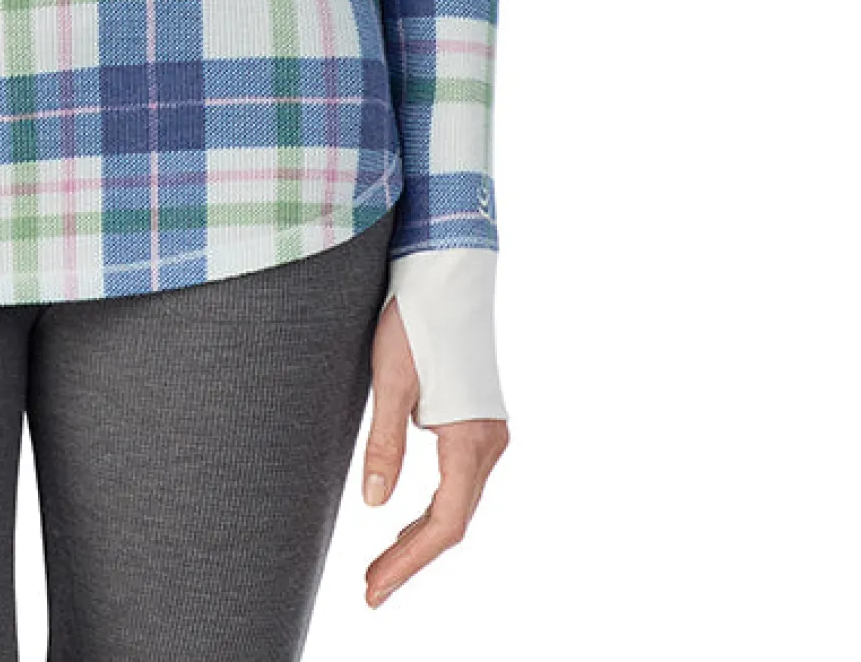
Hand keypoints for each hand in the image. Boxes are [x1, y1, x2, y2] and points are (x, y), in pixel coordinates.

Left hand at [356, 294, 509, 607]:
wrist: (446, 271)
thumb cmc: (414, 318)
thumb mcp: (391, 379)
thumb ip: (385, 442)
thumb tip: (375, 504)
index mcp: (470, 440)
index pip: (444, 525)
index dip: (408, 563)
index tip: (374, 589)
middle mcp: (489, 444)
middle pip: (453, 522)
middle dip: (411, 559)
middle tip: (371, 589)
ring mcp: (488, 434)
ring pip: (458, 504)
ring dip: (422, 537)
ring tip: (382, 565)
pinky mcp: (478, 422)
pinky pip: (459, 482)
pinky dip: (433, 509)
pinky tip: (406, 518)